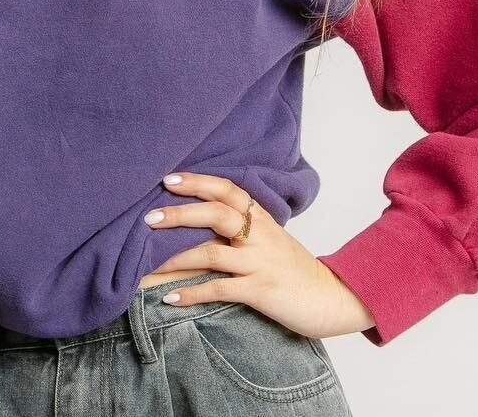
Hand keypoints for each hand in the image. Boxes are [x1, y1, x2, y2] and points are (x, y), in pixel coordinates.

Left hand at [141, 171, 376, 339]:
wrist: (330, 298)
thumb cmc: (293, 268)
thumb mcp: (271, 238)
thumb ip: (243, 226)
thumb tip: (200, 219)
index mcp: (261, 218)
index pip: (227, 190)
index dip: (198, 182)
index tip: (168, 179)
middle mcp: (260, 235)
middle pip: (216, 214)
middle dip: (179, 214)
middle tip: (149, 217)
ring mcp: (260, 262)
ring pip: (211, 251)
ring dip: (175, 259)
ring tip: (146, 266)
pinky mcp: (260, 291)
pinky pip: (219, 289)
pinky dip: (191, 293)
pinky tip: (170, 298)